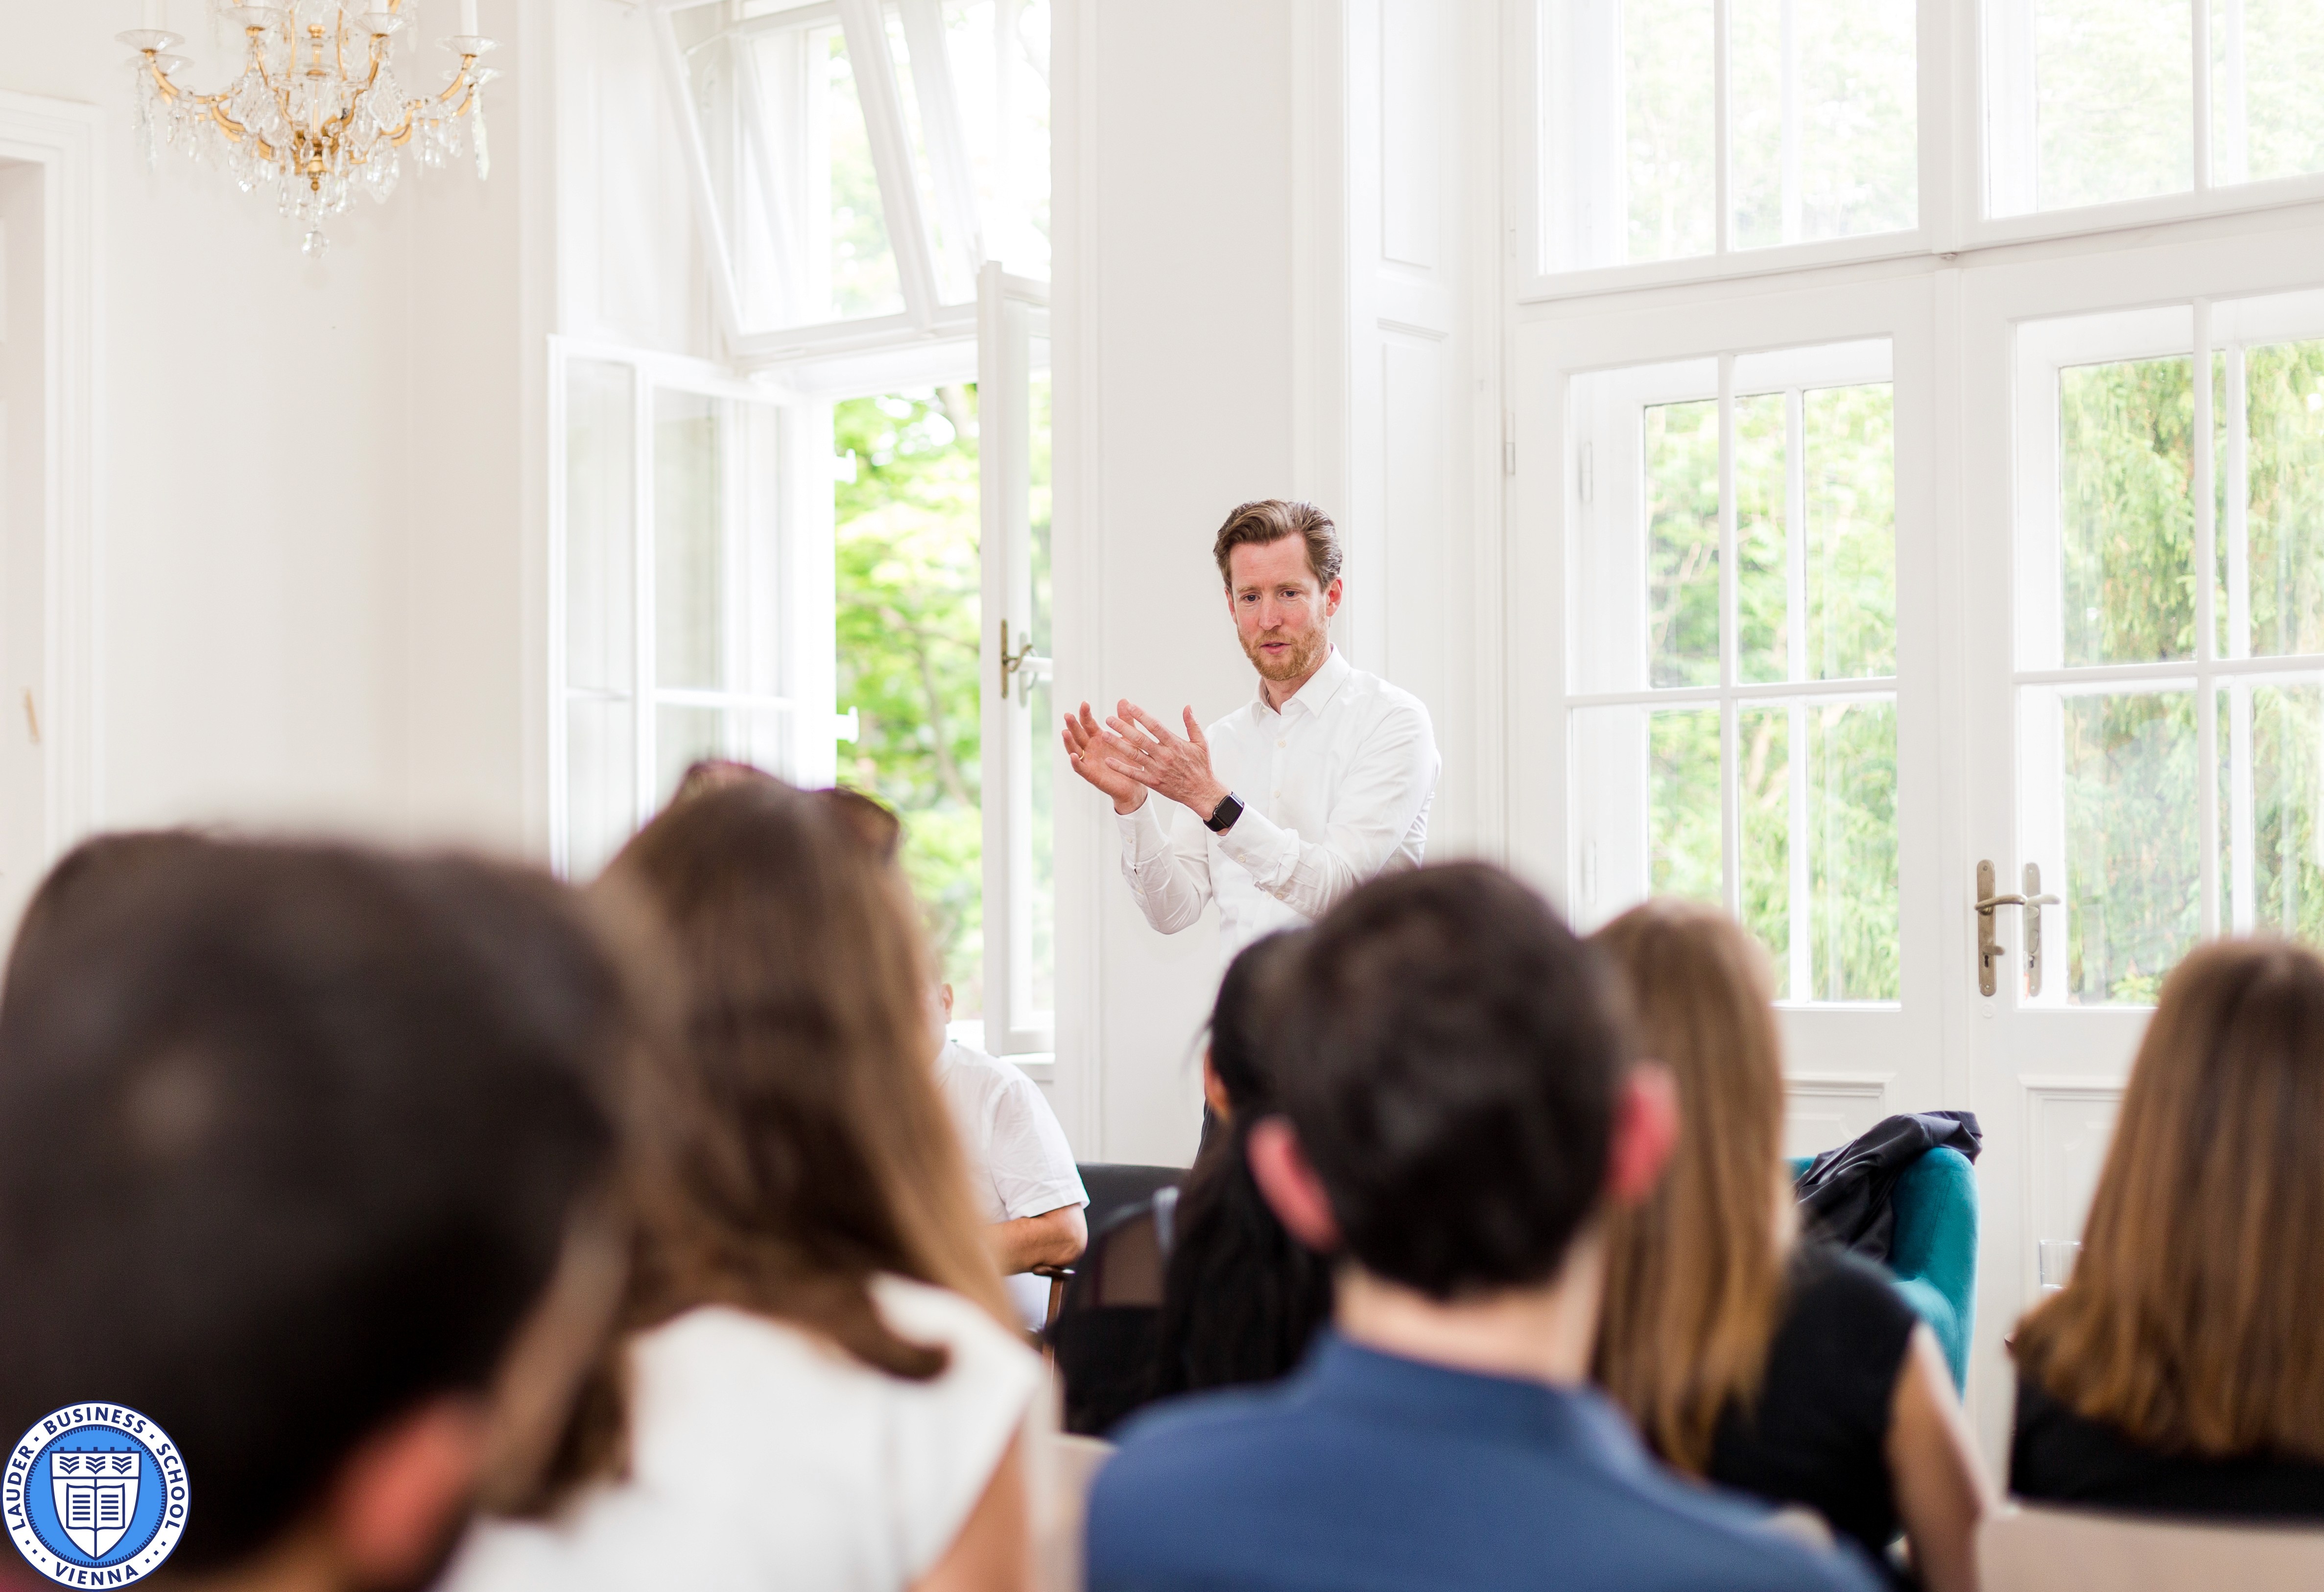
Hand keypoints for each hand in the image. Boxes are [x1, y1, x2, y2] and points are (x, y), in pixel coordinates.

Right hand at [1064, 703, 1146, 813]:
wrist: (1135, 783)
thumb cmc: (1130, 759)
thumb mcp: (1129, 737)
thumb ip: (1125, 720)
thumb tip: (1123, 699)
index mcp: (1098, 737)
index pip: (1088, 723)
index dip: (1085, 714)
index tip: (1084, 703)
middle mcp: (1090, 748)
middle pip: (1078, 734)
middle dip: (1072, 725)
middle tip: (1068, 715)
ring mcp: (1089, 761)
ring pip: (1075, 749)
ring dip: (1069, 742)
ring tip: (1064, 732)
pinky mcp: (1091, 775)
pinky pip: (1080, 768)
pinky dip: (1075, 762)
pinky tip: (1072, 756)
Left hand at [1103, 702, 1231, 820]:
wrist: (1202, 792)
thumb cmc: (1201, 767)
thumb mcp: (1201, 743)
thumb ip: (1192, 724)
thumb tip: (1187, 707)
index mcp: (1175, 744)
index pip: (1155, 726)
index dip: (1141, 715)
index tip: (1129, 706)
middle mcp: (1164, 756)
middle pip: (1140, 739)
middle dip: (1123, 727)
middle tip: (1109, 719)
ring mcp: (1158, 770)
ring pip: (1134, 755)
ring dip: (1118, 744)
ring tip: (1104, 735)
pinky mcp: (1153, 782)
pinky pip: (1134, 774)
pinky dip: (1121, 768)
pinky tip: (1109, 761)